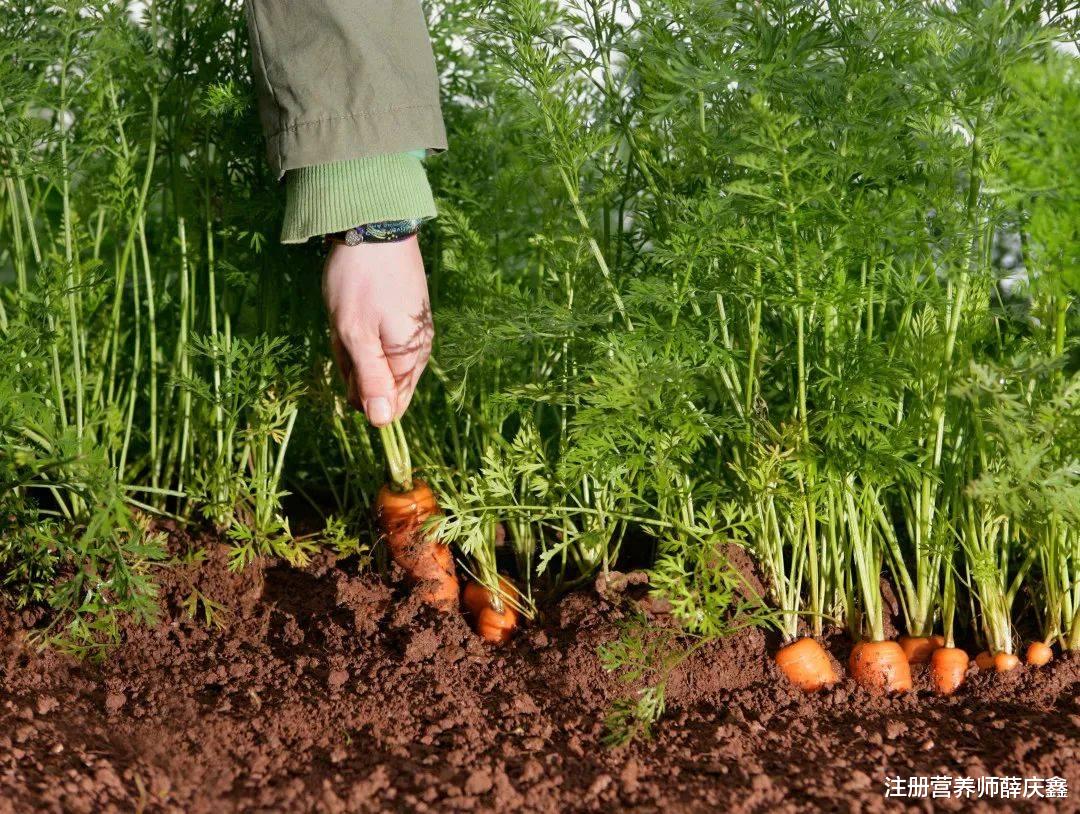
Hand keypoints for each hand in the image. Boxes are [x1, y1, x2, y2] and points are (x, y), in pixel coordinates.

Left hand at [322, 237, 432, 426]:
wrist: (375, 227)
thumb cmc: (361, 282)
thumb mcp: (356, 334)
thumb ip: (370, 381)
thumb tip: (382, 424)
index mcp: (409, 360)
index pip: (388, 407)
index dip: (359, 391)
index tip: (348, 359)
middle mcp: (416, 352)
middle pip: (377, 383)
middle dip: (353, 364)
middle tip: (344, 331)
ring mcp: (409, 334)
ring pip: (372, 359)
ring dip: (352, 345)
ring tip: (347, 315)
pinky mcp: (401, 317)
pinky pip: (375, 339)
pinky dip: (358, 329)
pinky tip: (352, 308)